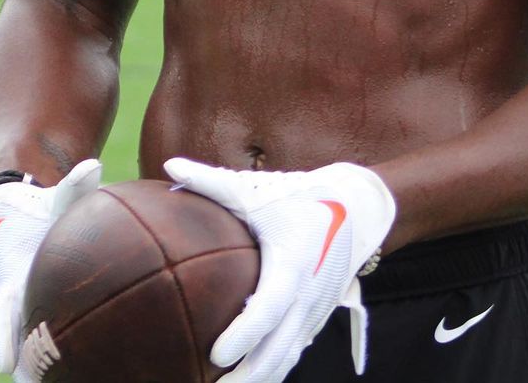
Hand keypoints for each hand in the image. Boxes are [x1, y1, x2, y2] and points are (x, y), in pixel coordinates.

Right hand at [0, 159, 100, 374]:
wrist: (13, 212)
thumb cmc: (39, 207)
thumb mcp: (56, 197)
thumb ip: (73, 184)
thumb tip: (93, 165)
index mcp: (12, 277)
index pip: (3, 312)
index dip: (3, 337)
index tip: (1, 364)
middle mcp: (13, 297)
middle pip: (11, 338)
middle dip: (16, 362)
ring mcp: (21, 306)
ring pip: (24, 341)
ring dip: (30, 365)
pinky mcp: (32, 307)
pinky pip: (39, 333)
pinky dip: (46, 353)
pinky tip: (65, 373)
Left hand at [163, 158, 395, 382]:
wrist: (357, 208)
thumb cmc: (300, 197)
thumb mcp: (257, 189)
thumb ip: (211, 182)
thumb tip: (170, 165)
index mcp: (292, 262)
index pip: (269, 308)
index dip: (245, 333)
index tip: (216, 354)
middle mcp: (308, 293)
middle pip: (279, 349)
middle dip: (248, 376)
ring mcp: (316, 310)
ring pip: (288, 357)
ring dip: (261, 378)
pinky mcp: (318, 317)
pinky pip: (294, 350)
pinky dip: (273, 368)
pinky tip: (248, 378)